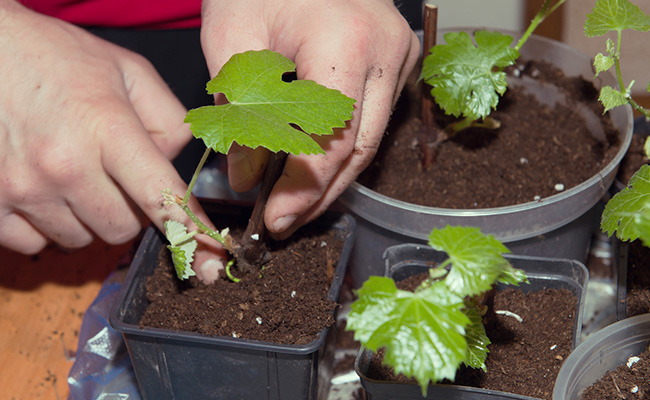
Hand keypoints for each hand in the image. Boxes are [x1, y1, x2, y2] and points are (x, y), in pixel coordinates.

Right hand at [0, 2, 225, 280]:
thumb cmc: (55, 58)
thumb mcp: (127, 71)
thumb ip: (168, 119)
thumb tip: (176, 165)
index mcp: (107, 127)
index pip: (160, 196)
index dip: (190, 229)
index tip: (209, 257)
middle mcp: (65, 166)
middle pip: (124, 229)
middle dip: (129, 209)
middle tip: (112, 175)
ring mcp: (24, 190)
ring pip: (83, 240)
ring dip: (87, 217)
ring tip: (71, 174)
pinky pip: (36, 244)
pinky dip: (46, 225)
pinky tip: (42, 189)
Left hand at [201, 0, 419, 238]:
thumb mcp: (232, 42)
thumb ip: (242, 117)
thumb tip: (249, 180)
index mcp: (346, 43)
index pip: (329, 142)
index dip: (302, 190)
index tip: (274, 219)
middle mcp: (388, 51)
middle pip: (359, 151)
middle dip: (320, 195)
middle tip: (285, 224)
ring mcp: (401, 54)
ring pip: (371, 140)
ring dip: (333, 178)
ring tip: (297, 205)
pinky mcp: (399, 59)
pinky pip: (374, 118)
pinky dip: (343, 148)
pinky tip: (314, 168)